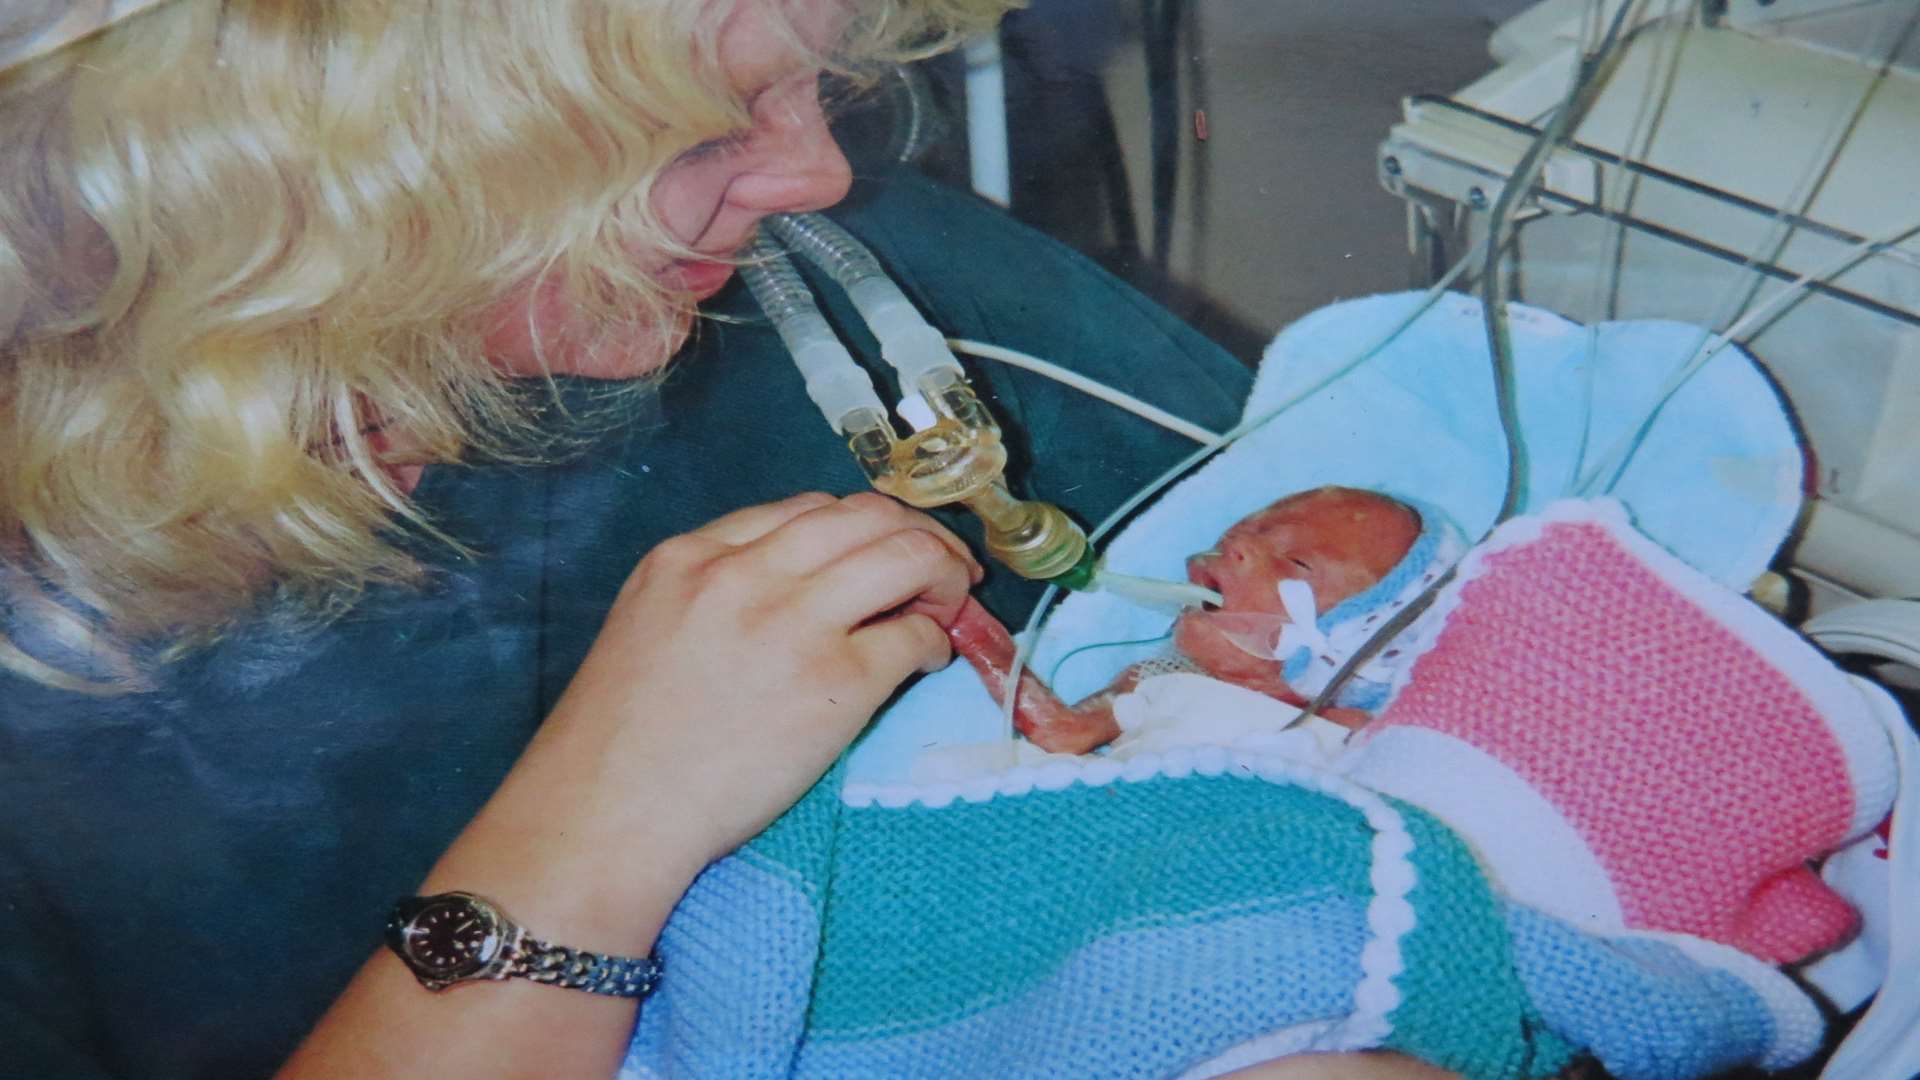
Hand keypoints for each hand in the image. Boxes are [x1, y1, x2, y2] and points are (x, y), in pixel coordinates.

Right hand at [545, 491, 983, 866]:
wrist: (604, 816)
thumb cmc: (617, 744)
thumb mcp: (647, 626)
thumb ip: (714, 593)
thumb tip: (802, 591)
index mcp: (690, 555)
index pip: (806, 509)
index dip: (859, 527)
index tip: (878, 553)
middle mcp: (744, 573)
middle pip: (867, 515)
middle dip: (918, 534)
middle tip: (942, 569)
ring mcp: (793, 622)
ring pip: (906, 556)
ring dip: (943, 573)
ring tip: (950, 605)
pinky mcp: (835, 681)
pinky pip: (914, 636)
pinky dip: (934, 642)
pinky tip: (925, 661)